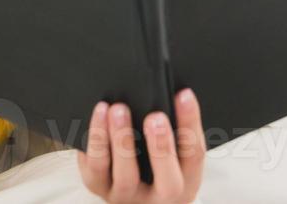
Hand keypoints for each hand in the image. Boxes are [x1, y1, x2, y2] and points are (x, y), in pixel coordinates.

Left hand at [77, 89, 204, 203]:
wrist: (133, 200)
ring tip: (115, 109)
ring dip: (120, 140)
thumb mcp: (176, 160)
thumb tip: (171, 93)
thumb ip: (177, 133)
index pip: (193, 155)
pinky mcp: (98, 187)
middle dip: (161, 146)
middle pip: (164, 178)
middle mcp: (157, 198)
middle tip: (155, 116)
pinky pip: (93, 168)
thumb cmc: (157, 170)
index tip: (184, 95)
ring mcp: (125, 195)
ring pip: (123, 175)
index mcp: (183, 184)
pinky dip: (93, 142)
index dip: (190, 123)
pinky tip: (96, 117)